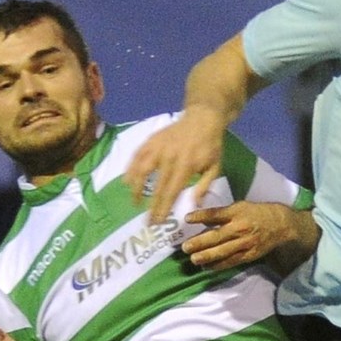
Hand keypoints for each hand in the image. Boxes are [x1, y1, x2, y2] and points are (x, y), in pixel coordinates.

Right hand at [124, 105, 226, 225]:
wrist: (202, 118)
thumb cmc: (210, 146)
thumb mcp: (214, 168)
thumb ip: (203, 186)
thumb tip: (193, 205)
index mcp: (186, 166)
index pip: (171, 192)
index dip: (163, 208)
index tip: (157, 222)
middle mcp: (169, 157)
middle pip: (156, 186)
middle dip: (151, 206)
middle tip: (147, 221)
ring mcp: (158, 147)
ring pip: (141, 169)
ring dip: (136, 188)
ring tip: (134, 202)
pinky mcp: (151, 140)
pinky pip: (137, 155)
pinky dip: (130, 168)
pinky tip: (126, 180)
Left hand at [182, 203, 318, 273]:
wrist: (281, 225)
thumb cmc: (257, 213)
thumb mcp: (240, 206)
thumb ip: (222, 214)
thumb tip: (202, 220)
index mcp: (237, 213)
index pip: (215, 214)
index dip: (200, 216)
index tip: (187, 219)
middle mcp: (240, 228)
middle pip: (216, 236)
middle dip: (199, 242)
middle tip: (185, 248)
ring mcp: (244, 243)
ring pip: (223, 252)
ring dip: (207, 256)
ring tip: (193, 260)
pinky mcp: (248, 255)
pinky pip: (231, 261)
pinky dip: (218, 265)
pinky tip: (207, 267)